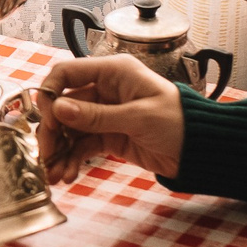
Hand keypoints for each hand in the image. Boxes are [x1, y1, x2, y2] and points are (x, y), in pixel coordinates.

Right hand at [30, 54, 184, 184]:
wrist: (201, 150)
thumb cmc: (179, 121)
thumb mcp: (138, 117)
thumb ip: (97, 115)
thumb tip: (59, 110)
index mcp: (113, 72)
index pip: (68, 73)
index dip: (51, 92)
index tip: (45, 117)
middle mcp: (104, 89)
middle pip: (63, 106)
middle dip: (52, 131)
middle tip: (45, 154)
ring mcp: (104, 114)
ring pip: (69, 129)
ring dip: (60, 150)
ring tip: (54, 173)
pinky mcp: (107, 136)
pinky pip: (81, 145)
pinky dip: (72, 159)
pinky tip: (68, 175)